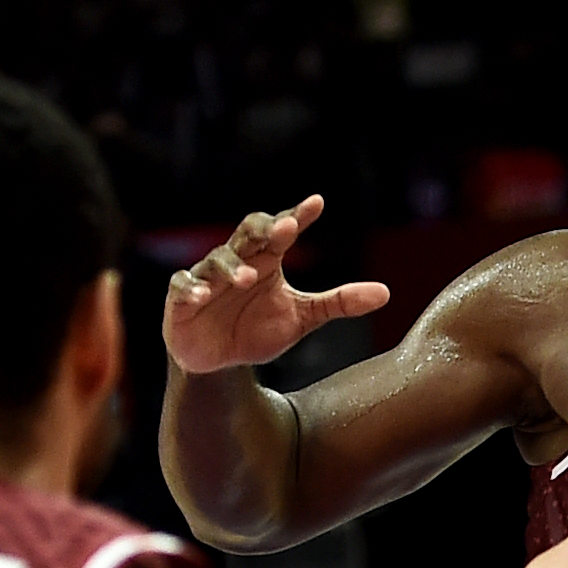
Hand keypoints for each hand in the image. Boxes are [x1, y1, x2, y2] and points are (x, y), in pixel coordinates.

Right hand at [160, 198, 392, 376]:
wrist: (219, 362)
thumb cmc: (257, 330)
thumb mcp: (302, 318)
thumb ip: (339, 302)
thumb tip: (386, 293)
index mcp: (266, 260)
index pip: (281, 230)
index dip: (297, 216)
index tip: (317, 204)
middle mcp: (238, 261)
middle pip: (247, 232)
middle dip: (263, 228)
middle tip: (284, 229)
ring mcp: (207, 278)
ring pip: (217, 260)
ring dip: (233, 267)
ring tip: (249, 278)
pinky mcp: (182, 300)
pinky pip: (183, 287)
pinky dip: (191, 290)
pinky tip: (201, 296)